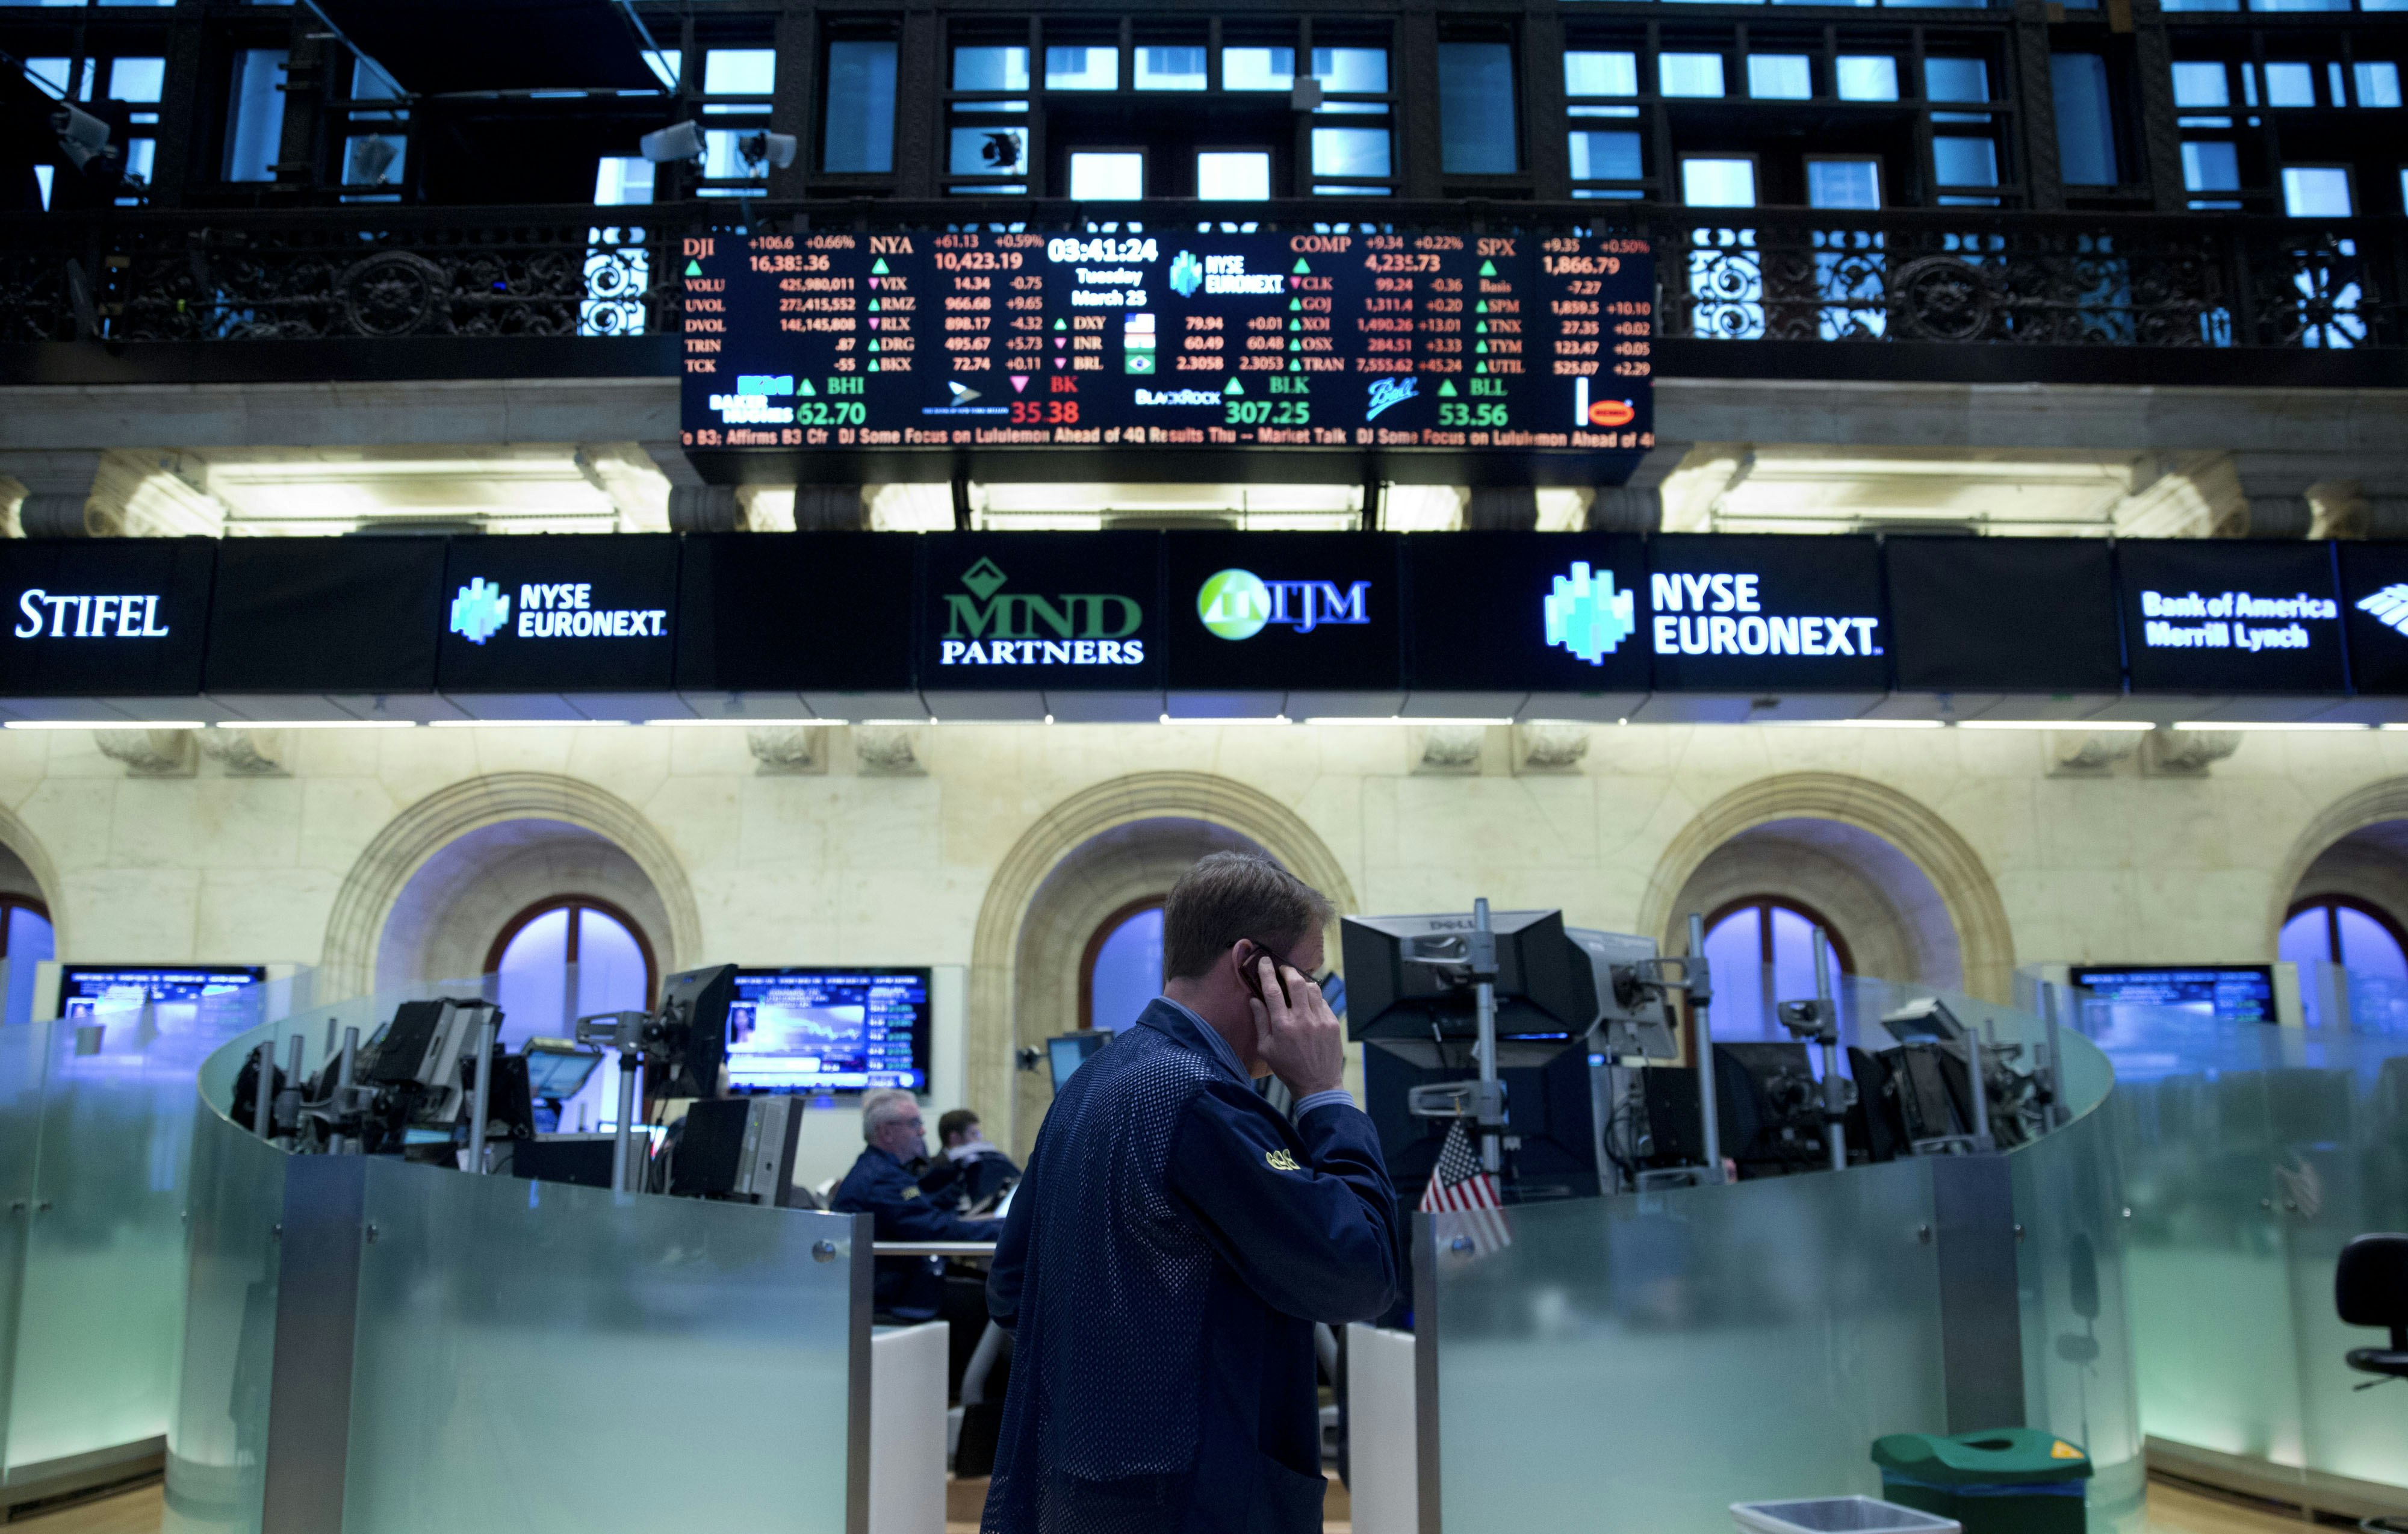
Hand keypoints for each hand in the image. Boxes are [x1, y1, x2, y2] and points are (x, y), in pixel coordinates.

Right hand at [1250, 957, 1345, 1097]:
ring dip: (1302, 982)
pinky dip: (1314, 998)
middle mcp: (1302, 1019)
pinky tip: (1309, 1004)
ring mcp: (1320, 1020)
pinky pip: (1323, 1001)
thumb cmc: (1288, 1068)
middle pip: (1296, 982)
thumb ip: (1260, 1021)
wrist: (1317, 1083)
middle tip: (1283, 969)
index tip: (1264, 961)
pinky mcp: (1333, 1023)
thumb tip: (1254, 999)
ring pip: (1312, 988)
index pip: (1273, 991)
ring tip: (1296, 985)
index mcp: (1282, 1025)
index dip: (1267, 972)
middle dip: (1288, 971)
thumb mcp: (1266, 1049)